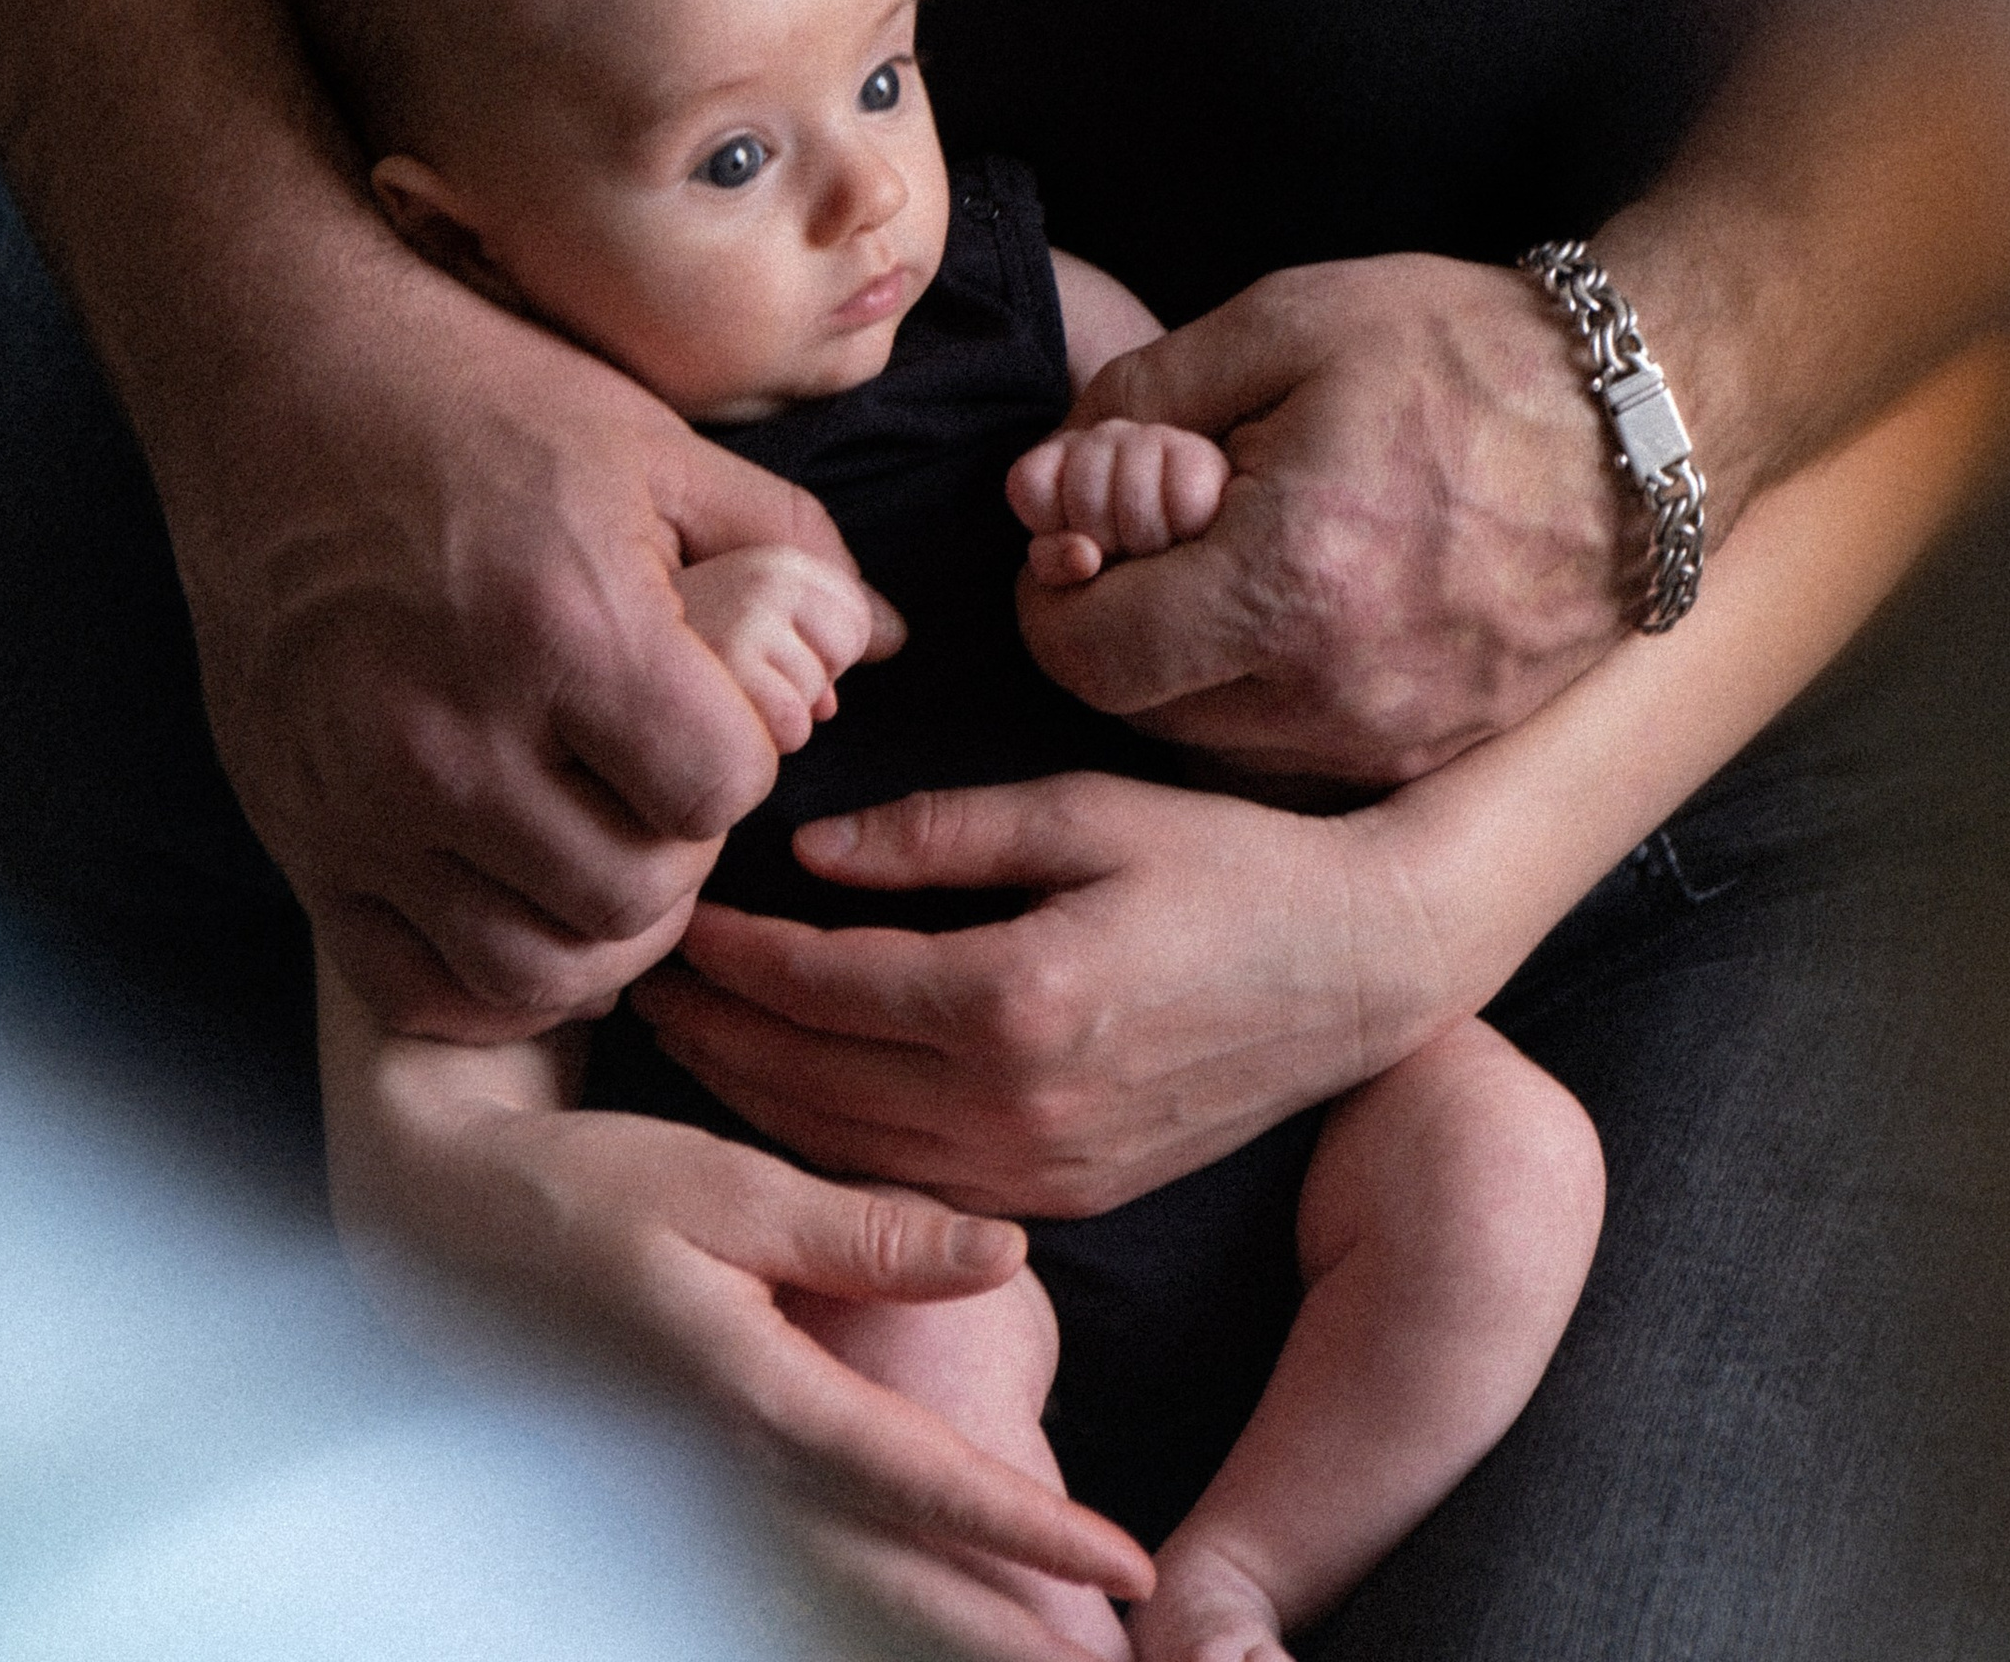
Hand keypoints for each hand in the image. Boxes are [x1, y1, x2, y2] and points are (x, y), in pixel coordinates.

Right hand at [181, 275, 902, 1037]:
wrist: (286, 389)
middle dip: (684, 849)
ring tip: (610, 850)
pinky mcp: (301, 838)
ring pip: (534, 965)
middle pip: (637, 894)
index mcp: (570, 628)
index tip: (720, 714)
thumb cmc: (486, 401)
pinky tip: (526, 905)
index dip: (745, 758)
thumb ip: (790, 551)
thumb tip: (886, 640)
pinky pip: (416, 985)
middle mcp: (458, 736)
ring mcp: (367, 802)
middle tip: (669, 787)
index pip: (721, 789)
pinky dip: (491, 977)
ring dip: (600, 926)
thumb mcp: (660, 449)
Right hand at [339, 1084, 1149, 1613]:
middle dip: (1007, 1637)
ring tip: (1062, 1658)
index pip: (918, 1488)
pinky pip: (812, 1564)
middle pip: (896, 1585)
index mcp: (754, 1403)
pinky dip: (887, 1595)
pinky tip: (946, 1609)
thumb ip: (865, 1232)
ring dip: (954, 1627)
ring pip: (855, 1591)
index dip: (1028, 1534)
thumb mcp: (725, 1188)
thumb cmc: (586, 1195)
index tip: (1128, 1570)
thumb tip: (1006, 1254)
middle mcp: (735, 1478)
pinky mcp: (691, 1494)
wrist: (442, 1232)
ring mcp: (704, 1502)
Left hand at [631, 772, 1444, 1215]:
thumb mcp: (1085, 810)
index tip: (678, 910)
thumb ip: (940, 832)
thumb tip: (811, 853)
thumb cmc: (1230, 864)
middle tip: (645, 977)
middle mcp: (1016, 1107)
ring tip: (692, 1036)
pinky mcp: (1064, 1200)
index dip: (734, 951)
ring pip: (845, 1152)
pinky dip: (831, 1147)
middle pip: (809, 1081)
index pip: (821, 983)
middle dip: (715, 1031)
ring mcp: (1041, 1173)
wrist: (1364, 967)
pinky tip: (792, 1096)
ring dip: (754, 1098)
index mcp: (1015, 997)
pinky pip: (909, 1185)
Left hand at [1010, 254, 1630, 781]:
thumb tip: (1039, 487)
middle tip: (1167, 529)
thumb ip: (1140, 404)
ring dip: (1196, 660)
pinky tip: (1317, 594)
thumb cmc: (1468, 354)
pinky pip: (1301, 746)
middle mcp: (1334, 691)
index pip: (1088, 653)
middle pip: (1144, 707)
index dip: (1056, 592)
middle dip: (1124, 622)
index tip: (1080, 535)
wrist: (1653, 422)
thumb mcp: (1284, 325)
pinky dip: (1274, 684)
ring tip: (1254, 551)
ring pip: (1218, 737)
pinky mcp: (1438, 747)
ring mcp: (1393, 735)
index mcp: (1286, 584)